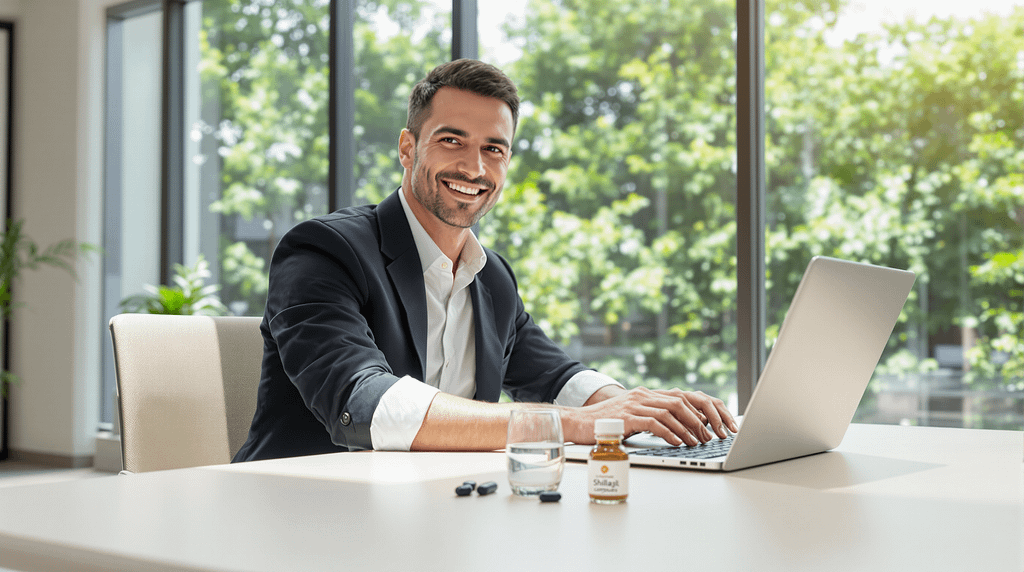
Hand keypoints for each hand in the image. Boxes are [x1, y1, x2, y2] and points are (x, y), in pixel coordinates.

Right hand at [565, 386, 738, 446]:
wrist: (577, 423)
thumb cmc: (603, 424)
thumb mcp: (630, 417)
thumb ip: (649, 417)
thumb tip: (674, 429)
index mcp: (645, 394)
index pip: (681, 396)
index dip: (700, 409)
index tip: (712, 425)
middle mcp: (642, 396)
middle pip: (680, 401)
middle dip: (699, 419)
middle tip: (710, 436)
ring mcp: (634, 404)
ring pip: (670, 412)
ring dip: (688, 428)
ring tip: (697, 442)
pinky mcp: (627, 417)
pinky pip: (654, 423)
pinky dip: (670, 433)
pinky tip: (678, 442)